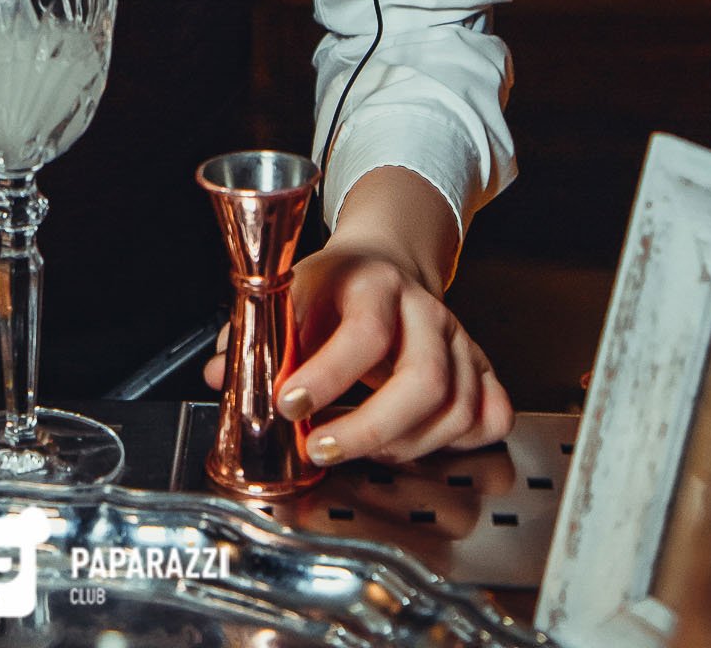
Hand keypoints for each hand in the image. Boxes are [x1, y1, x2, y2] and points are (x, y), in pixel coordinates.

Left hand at [202, 243, 512, 465]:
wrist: (386, 261)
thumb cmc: (335, 286)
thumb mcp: (291, 290)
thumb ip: (255, 332)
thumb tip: (218, 373)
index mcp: (374, 284)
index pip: (363, 333)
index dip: (326, 375)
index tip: (288, 405)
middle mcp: (425, 311)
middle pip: (425, 381)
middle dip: (370, 428)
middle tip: (322, 449)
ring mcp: (460, 341)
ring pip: (457, 408)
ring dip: (405, 444)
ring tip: (357, 445)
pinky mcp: (482, 367)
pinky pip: (492, 415)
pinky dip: (463, 440)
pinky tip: (420, 441)